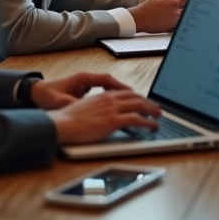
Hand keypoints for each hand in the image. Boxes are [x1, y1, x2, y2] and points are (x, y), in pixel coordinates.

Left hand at [30, 72, 133, 109]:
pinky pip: (105, 92)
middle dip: (128, 91)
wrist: (34, 92)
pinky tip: (120, 106)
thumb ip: (74, 104)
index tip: (132, 94)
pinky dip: (114, 97)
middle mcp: (87, 78)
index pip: (107, 79)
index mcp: (83, 78)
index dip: (120, 87)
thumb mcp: (59, 101)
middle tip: (141, 100)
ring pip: (110, 87)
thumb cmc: (46, 95)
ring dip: (122, 95)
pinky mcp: (85, 89)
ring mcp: (87, 83)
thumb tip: (85, 108)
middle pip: (113, 82)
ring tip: (136, 104)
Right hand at [47, 89, 162, 144]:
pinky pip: (136, 119)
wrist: (60, 124)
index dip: (139, 98)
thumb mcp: (86, 107)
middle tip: (157, 109)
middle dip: (149, 103)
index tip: (146, 102)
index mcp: (103, 95)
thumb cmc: (68, 119)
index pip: (127, 93)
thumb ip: (98, 107)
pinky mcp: (113, 120)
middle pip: (137, 97)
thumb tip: (104, 114)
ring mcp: (112, 108)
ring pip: (140, 105)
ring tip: (158, 117)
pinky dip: (148, 122)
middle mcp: (110, 98)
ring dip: (152, 111)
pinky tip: (153, 126)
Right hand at [128, 0, 188, 32]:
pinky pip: (182, 22)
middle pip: (190, 6)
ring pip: (187, 14)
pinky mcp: (173, 27)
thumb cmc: (148, 6)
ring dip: (187, 11)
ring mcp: (175, 20)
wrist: (139, 20)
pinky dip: (182, 19)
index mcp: (173, 1)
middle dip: (190, 3)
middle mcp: (176, 11)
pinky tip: (180, 17)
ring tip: (184, 9)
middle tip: (190, 2)